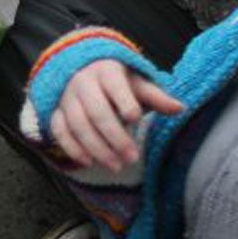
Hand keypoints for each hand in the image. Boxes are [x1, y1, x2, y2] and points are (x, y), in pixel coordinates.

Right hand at [49, 60, 183, 170]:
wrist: (82, 71)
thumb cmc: (117, 83)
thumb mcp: (136, 84)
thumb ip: (156, 96)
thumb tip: (181, 108)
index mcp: (106, 71)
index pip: (114, 85)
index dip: (124, 101)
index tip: (135, 118)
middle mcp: (83, 83)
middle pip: (96, 111)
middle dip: (114, 136)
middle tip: (132, 158)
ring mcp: (67, 98)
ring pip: (78, 124)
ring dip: (96, 147)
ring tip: (116, 166)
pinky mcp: (56, 112)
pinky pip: (59, 131)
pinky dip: (72, 148)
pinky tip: (88, 162)